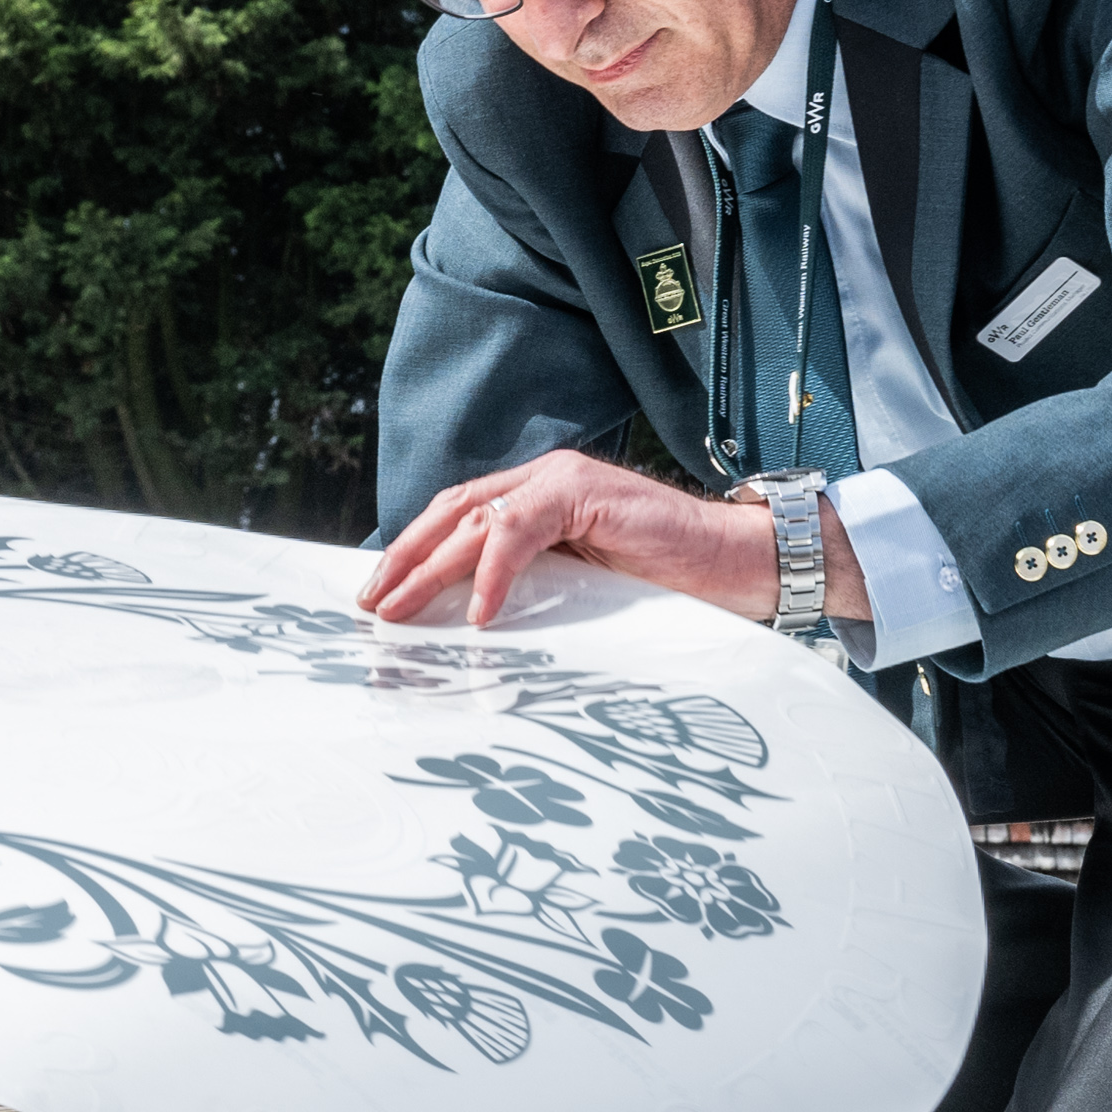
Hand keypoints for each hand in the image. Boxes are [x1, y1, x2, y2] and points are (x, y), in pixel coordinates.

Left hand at [354, 447, 868, 632]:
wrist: (743, 564)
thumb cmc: (672, 585)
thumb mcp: (585, 589)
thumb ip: (536, 588)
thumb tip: (470, 632)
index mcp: (539, 498)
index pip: (458, 518)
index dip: (413, 553)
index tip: (379, 597)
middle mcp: (545, 479)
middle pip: (452, 513)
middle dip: (403, 559)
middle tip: (369, 607)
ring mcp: (565, 480)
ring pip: (475, 518)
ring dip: (429, 567)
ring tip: (398, 611)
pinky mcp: (588, 494)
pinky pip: (520, 529)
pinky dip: (492, 571)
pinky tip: (476, 612)